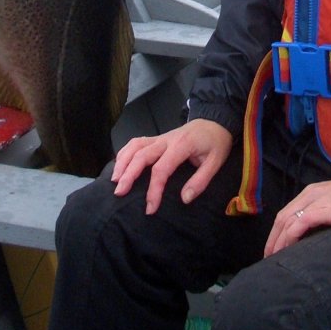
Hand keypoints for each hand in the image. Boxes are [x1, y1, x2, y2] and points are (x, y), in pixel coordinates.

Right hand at [111, 119, 233, 213]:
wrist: (215, 121)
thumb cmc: (216, 143)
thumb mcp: (216, 162)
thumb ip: (200, 181)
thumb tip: (184, 199)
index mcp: (181, 145)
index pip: (161, 168)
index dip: (154, 189)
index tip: (150, 207)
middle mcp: (166, 140)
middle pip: (141, 155)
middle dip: (128, 174)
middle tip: (119, 193)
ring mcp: (160, 137)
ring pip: (135, 146)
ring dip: (122, 162)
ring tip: (114, 180)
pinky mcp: (156, 138)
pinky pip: (136, 143)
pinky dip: (124, 153)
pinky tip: (119, 166)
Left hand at [264, 175, 330, 256]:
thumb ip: (325, 213)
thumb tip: (316, 231)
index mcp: (312, 192)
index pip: (287, 212)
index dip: (278, 231)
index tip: (274, 246)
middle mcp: (309, 194)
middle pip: (282, 218)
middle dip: (273, 238)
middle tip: (268, 256)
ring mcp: (314, 201)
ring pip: (286, 222)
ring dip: (277, 241)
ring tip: (273, 258)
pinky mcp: (321, 210)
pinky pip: (297, 226)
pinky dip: (289, 238)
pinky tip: (287, 250)